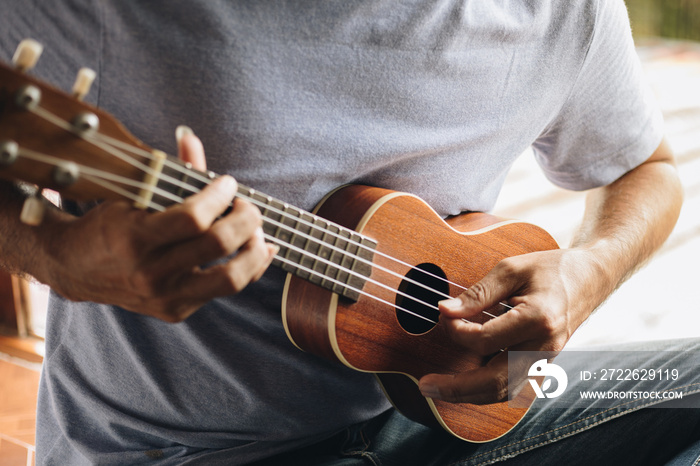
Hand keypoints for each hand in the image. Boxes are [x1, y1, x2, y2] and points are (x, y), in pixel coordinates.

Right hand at [38, 131, 277, 321]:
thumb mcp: (134, 194)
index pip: (193, 218)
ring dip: (256, 251)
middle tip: (248, 206)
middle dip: (246, 219)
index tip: (227, 183)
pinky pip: (225, 290)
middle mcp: (151, 272)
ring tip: (258, 232)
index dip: (219, 196)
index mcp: (135, 238)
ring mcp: (165, 296)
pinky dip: (250, 268)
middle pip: (218, 245)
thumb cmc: (112, 224)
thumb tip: (191, 137)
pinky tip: (259, 249)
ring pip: (231, 279)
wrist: (77, 269)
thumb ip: (170, 170)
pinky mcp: (177, 310)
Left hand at [418, 247, 607, 403]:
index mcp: (537, 319)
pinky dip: (485, 390)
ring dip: (468, 395)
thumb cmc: (551, 268)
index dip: (456, 330)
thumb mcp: (512, 269)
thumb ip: (478, 293)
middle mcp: (544, 347)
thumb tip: (445, 311)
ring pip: (503, 392)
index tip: (443, 315)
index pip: (485, 339)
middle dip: (456, 387)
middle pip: (495, 381)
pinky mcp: (542, 365)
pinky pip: (512, 386)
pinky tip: (462, 386)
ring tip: (437, 390)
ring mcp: (545, 360)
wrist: (592, 278)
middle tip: (425, 385)